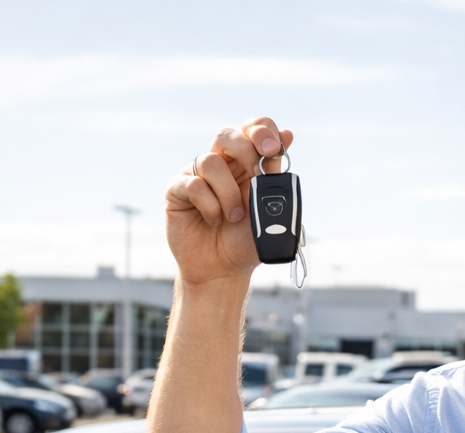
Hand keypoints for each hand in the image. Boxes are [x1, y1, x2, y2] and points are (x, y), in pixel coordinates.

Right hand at [165, 117, 293, 287]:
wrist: (224, 270)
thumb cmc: (246, 241)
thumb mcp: (268, 209)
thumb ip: (274, 174)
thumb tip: (288, 134)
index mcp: (245, 165)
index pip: (251, 130)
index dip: (261, 130)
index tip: (272, 149)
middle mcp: (220, 165)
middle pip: (226, 135)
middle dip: (245, 150)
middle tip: (255, 175)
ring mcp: (196, 176)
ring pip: (211, 162)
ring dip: (228, 193)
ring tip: (233, 217)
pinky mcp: (177, 190)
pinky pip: (193, 185)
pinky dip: (209, 205)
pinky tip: (213, 221)